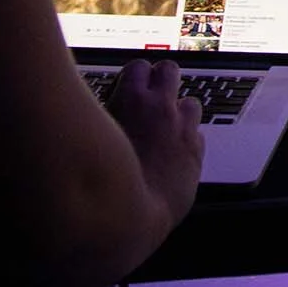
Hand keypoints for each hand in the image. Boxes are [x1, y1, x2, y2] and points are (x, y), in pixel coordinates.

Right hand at [107, 59, 203, 214]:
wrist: (128, 219)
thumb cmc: (101, 182)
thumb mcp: (90, 139)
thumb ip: (99, 119)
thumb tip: (99, 111)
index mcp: (132, 100)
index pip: (137, 68)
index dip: (134, 78)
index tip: (129, 89)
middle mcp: (161, 108)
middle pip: (169, 71)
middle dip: (161, 82)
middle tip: (151, 99)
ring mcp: (182, 128)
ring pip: (191, 101)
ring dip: (179, 112)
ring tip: (165, 129)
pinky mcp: (196, 151)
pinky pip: (197, 134)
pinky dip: (187, 140)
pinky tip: (174, 154)